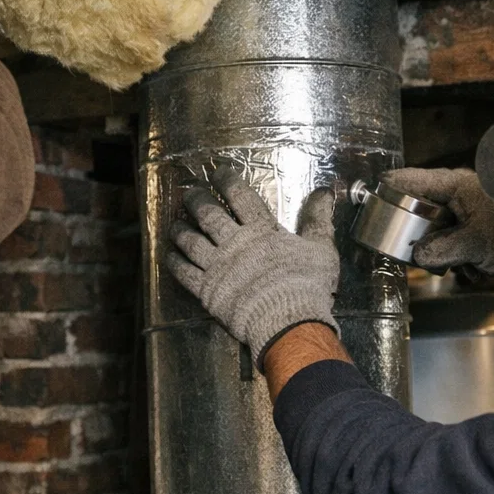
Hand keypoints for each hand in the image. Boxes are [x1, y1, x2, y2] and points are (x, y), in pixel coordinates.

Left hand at [166, 170, 339, 367]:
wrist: (287, 319)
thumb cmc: (307, 284)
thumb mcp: (320, 248)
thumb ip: (318, 219)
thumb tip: (324, 191)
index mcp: (261, 230)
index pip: (241, 197)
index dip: (227, 182)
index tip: (216, 173)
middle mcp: (235, 243)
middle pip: (210, 215)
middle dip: (197, 201)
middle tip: (188, 193)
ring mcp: (218, 266)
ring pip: (192, 242)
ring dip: (181, 230)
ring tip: (175, 223)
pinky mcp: (207, 290)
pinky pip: (185, 273)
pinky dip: (175, 263)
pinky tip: (169, 255)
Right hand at [381, 168, 493, 293]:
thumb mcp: (473, 245)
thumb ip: (440, 249)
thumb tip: (415, 254)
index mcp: (459, 185)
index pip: (416, 179)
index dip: (392, 184)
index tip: (371, 191)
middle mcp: (457, 190)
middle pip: (417, 201)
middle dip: (414, 225)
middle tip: (410, 243)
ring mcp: (459, 205)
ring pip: (426, 220)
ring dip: (432, 242)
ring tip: (452, 259)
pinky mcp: (461, 221)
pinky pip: (438, 231)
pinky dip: (443, 248)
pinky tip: (462, 262)